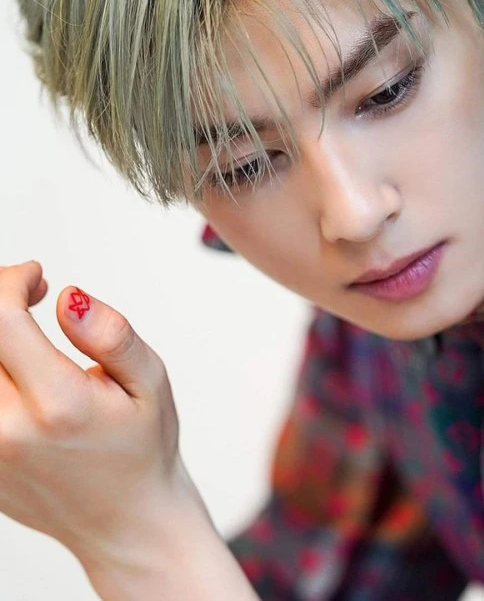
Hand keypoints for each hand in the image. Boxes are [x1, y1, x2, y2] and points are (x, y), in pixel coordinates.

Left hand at [0, 261, 208, 567]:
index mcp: (58, 405)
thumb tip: (68, 298)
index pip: (0, 318)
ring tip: (19, 328)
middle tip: (28, 293)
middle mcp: (8, 432)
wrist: (127, 522)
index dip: (12, 280)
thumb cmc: (143, 446)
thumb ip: (112, 336)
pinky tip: (15, 365)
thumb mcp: (151, 381)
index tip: (39, 278)